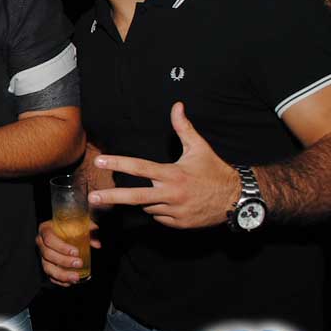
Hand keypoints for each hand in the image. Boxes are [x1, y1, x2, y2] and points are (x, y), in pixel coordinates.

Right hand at [36, 219, 100, 286]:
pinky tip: (70, 282)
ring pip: (47, 268)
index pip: (49, 239)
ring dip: (61, 274)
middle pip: (48, 254)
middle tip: (79, 263)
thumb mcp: (77, 223)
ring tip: (76, 277)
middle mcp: (41, 243)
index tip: (76, 252)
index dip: (62, 247)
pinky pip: (50, 276)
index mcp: (45, 230)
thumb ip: (88, 229)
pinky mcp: (46, 265)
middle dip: (64, 261)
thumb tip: (97, 244)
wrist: (61, 231)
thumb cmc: (68, 226)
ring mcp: (42, 256)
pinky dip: (60, 281)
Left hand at [88, 102, 239, 228]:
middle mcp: (171, 194)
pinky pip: (159, 217)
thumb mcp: (199, 148)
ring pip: (148, 206)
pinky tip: (175, 203)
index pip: (140, 167)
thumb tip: (177, 105)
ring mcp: (175, 212)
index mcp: (173, 174)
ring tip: (166, 191)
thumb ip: (184, 128)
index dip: (118, 163)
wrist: (238, 200)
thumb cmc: (215, 171)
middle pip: (135, 197)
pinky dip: (160, 210)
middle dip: (112, 197)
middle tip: (93, 196)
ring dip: (149, 200)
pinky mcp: (179, 224)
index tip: (100, 161)